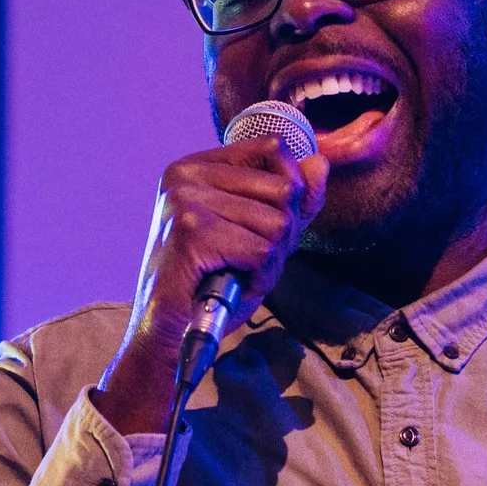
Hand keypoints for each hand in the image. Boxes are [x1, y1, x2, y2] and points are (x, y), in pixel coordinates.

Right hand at [94, 137, 327, 434]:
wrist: (166, 335)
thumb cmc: (210, 286)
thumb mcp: (259, 236)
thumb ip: (292, 201)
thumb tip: (320, 162)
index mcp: (195, 166)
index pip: (273, 150)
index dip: (286, 197)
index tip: (255, 230)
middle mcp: (186, 174)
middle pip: (283, 191)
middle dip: (280, 237)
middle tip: (244, 262)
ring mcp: (185, 199)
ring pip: (277, 223)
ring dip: (269, 262)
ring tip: (235, 275)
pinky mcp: (191, 231)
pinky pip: (262, 250)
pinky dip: (258, 278)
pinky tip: (232, 286)